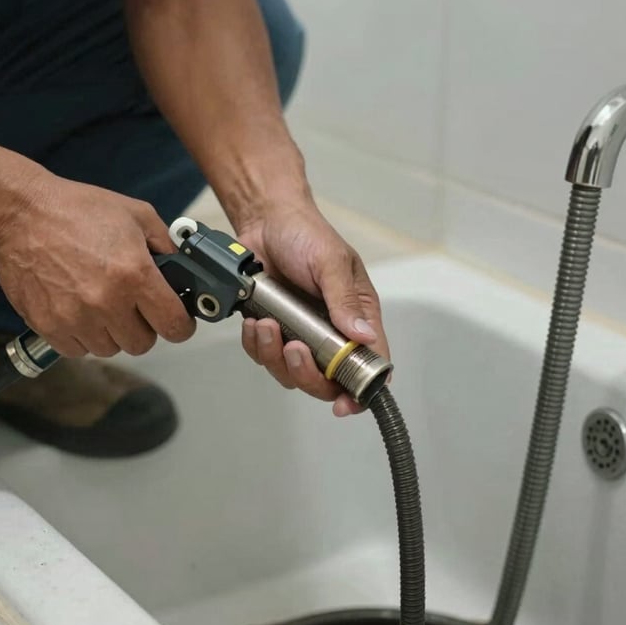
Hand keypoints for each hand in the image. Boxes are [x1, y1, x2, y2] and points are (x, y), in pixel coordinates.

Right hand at [0, 173, 194, 356]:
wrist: (21, 213)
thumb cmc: (76, 210)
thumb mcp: (136, 215)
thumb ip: (165, 244)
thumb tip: (182, 269)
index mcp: (135, 275)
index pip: (173, 325)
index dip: (180, 326)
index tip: (177, 322)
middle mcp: (107, 302)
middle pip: (141, 344)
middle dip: (143, 327)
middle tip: (133, 306)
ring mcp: (76, 317)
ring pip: (109, 349)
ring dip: (111, 333)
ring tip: (101, 304)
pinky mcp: (49, 326)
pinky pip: (77, 350)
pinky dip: (82, 337)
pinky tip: (79, 311)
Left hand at [237, 199, 389, 415]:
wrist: (264, 220)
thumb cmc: (306, 235)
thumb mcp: (331, 262)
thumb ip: (344, 300)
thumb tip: (364, 336)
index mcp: (357, 317)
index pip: (369, 365)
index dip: (360, 391)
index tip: (344, 403)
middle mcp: (330, 333)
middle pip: (325, 381)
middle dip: (307, 374)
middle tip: (295, 350)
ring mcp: (299, 334)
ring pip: (290, 373)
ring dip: (275, 356)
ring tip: (268, 325)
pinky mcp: (272, 331)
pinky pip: (263, 356)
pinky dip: (257, 344)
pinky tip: (256, 321)